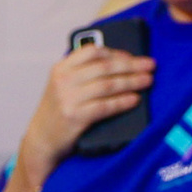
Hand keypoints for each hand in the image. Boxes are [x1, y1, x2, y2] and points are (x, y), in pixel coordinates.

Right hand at [19, 44, 155, 176]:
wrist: (41, 140)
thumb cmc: (58, 111)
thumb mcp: (62, 86)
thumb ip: (82, 72)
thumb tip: (120, 63)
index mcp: (61, 68)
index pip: (92, 52)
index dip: (117, 53)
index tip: (133, 57)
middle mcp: (64, 81)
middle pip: (105, 67)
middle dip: (131, 66)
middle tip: (150, 66)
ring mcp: (68, 99)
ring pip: (108, 85)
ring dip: (131, 82)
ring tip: (147, 81)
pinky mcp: (75, 116)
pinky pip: (105, 106)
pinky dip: (122, 102)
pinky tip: (135, 99)